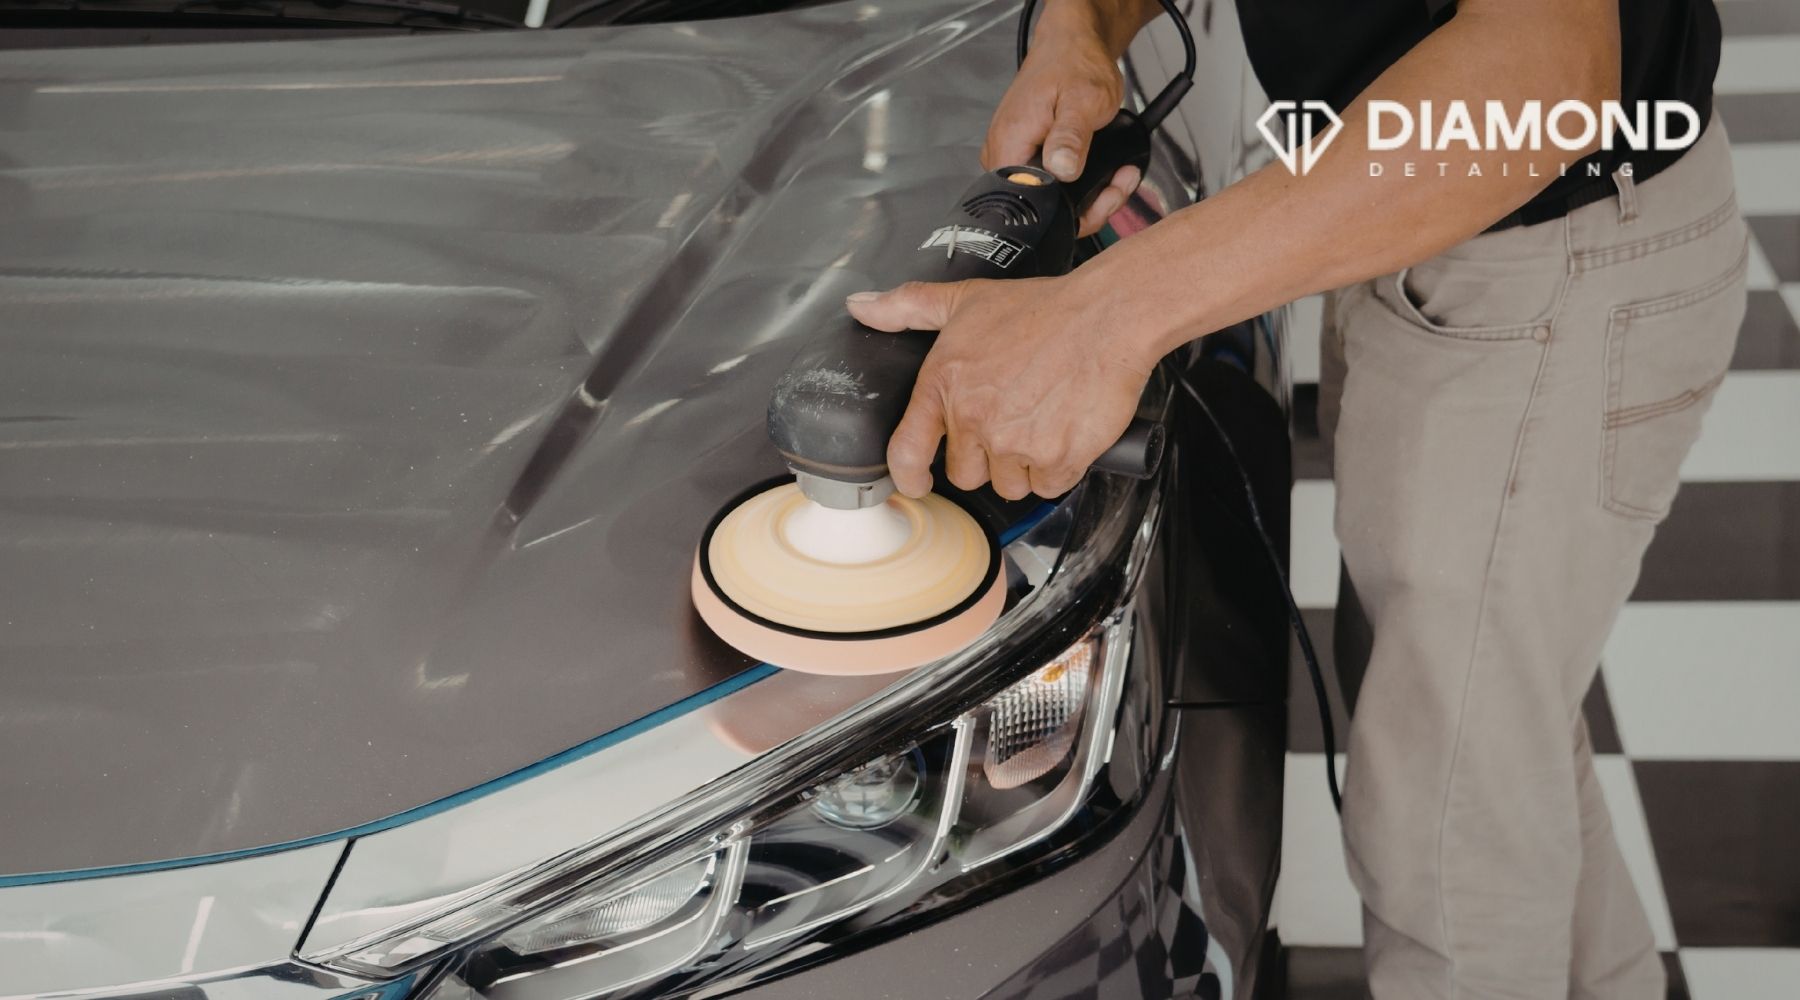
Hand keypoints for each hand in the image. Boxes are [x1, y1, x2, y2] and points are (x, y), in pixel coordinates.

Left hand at [846, 278, 1153, 500]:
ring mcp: (1015, 443)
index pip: (907, 451)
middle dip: (986, 458)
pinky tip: (1066, 434)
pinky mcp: (1056, 459)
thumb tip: (860, 306)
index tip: (916, 483)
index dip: (909, 476)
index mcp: (944, 385)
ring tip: (1042, 422)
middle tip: (1011, 423)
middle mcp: (975, 419)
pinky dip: (1059, 468)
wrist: (1108, 316)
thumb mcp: (968, 299)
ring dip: (1024, 466)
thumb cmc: (1043, 307)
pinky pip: (1049, 486)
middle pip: (965, 474)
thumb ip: (909, 306)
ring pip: (1009, 484)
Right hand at [983, 7, 1141, 236]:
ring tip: (1118, 175)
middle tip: (1118, 183)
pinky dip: (1082, 184)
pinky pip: (1053, 186)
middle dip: (1089, 206)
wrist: (1072, 45)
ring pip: (1052, 202)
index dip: (1074, 212)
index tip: (1106, 193)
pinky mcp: (1026, 157)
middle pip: (1043, 210)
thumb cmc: (1075, 64)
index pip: (1033, 207)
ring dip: (1090, 197)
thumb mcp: (1083, 101)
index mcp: (1009, 145)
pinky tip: (1103, 171)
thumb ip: (1070, 137)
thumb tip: (1061, 170)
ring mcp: (1014, 158)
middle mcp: (1004, 156)